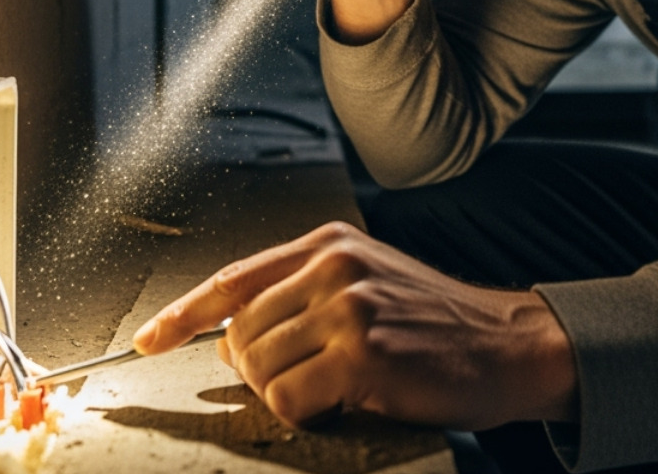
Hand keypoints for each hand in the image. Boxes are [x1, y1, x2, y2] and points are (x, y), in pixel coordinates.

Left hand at [132, 222, 576, 429]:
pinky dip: (304, 413)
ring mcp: (347, 307)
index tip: (149, 339)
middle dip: (253, 370)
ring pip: (259, 368)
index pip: (233, 278)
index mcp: (327, 244)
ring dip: (284, 393)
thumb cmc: (439, 324)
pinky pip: (288, 399)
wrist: (508, 345)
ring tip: (333, 389)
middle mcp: (332, 266)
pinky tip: (343, 402)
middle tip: (301, 381)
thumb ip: (304, 294)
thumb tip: (232, 336)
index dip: (182, 313)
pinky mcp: (361, 352)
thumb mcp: (369, 282)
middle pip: (238, 332)